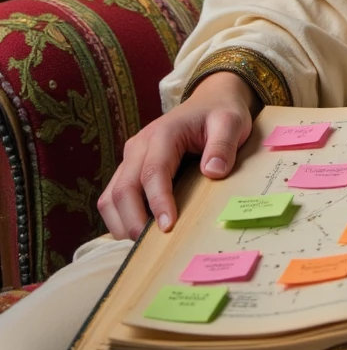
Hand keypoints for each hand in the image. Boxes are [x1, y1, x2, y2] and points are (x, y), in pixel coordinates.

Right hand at [96, 72, 258, 240]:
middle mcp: (139, 146)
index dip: (158, 202)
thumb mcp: (231, 122)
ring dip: (122, 223)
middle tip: (151, 248)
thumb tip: (213, 172)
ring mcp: (131, 158)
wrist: (210, 101)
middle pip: (123, 189)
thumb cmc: (221, 114)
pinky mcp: (130, 169)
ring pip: (111, 196)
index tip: (168, 228)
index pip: (153, 173)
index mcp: (163, 133)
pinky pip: (114, 197)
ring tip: (143, 246)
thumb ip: (223, 145)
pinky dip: (120, 218)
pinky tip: (139, 233)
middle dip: (133, 221)